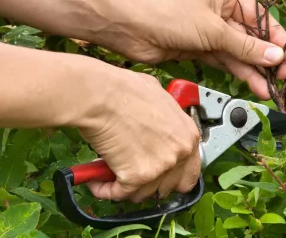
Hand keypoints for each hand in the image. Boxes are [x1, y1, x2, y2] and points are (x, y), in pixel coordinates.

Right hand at [75, 62, 200, 201]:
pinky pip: (119, 194)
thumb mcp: (159, 98)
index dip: (171, 175)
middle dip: (149, 183)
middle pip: (168, 186)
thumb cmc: (124, 91)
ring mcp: (161, 167)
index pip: (190, 172)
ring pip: (143, 193)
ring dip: (126, 186)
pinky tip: (96, 179)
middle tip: (132, 173)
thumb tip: (159, 125)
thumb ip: (166, 119)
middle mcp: (180, 153)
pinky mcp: (138, 177)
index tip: (156, 174)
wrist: (101, 95)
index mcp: (188, 135)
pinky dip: (105, 190)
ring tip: (110, 172)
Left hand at [118, 0, 285, 99]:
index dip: (274, 37)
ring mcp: (209, 31)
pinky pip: (224, 60)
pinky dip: (237, 72)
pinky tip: (252, 83)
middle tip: (281, 75)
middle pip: (249, 37)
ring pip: (238, 52)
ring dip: (253, 69)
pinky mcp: (200, 48)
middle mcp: (219, 11)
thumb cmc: (169, 17)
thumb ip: (245, 47)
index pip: (258, 17)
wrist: (132, 30)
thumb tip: (276, 56)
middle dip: (265, 57)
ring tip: (269, 87)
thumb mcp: (214, 31)